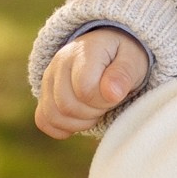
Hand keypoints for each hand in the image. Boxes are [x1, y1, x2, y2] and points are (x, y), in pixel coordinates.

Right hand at [33, 29, 149, 136]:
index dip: (103, 100)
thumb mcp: (133, 60)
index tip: (116, 95)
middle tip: (107, 103)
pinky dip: (62, 128)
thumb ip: (123, 74)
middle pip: (67, 105)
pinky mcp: (45, 94)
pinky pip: (43, 120)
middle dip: (93, 113)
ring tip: (95, 110)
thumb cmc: (123, 57)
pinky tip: (79, 120)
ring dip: (79, 123)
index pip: (84, 89)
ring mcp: (49, 78)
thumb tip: (112, 94)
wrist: (109, 49)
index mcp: (84, 51)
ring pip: (53, 115)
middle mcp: (61, 62)